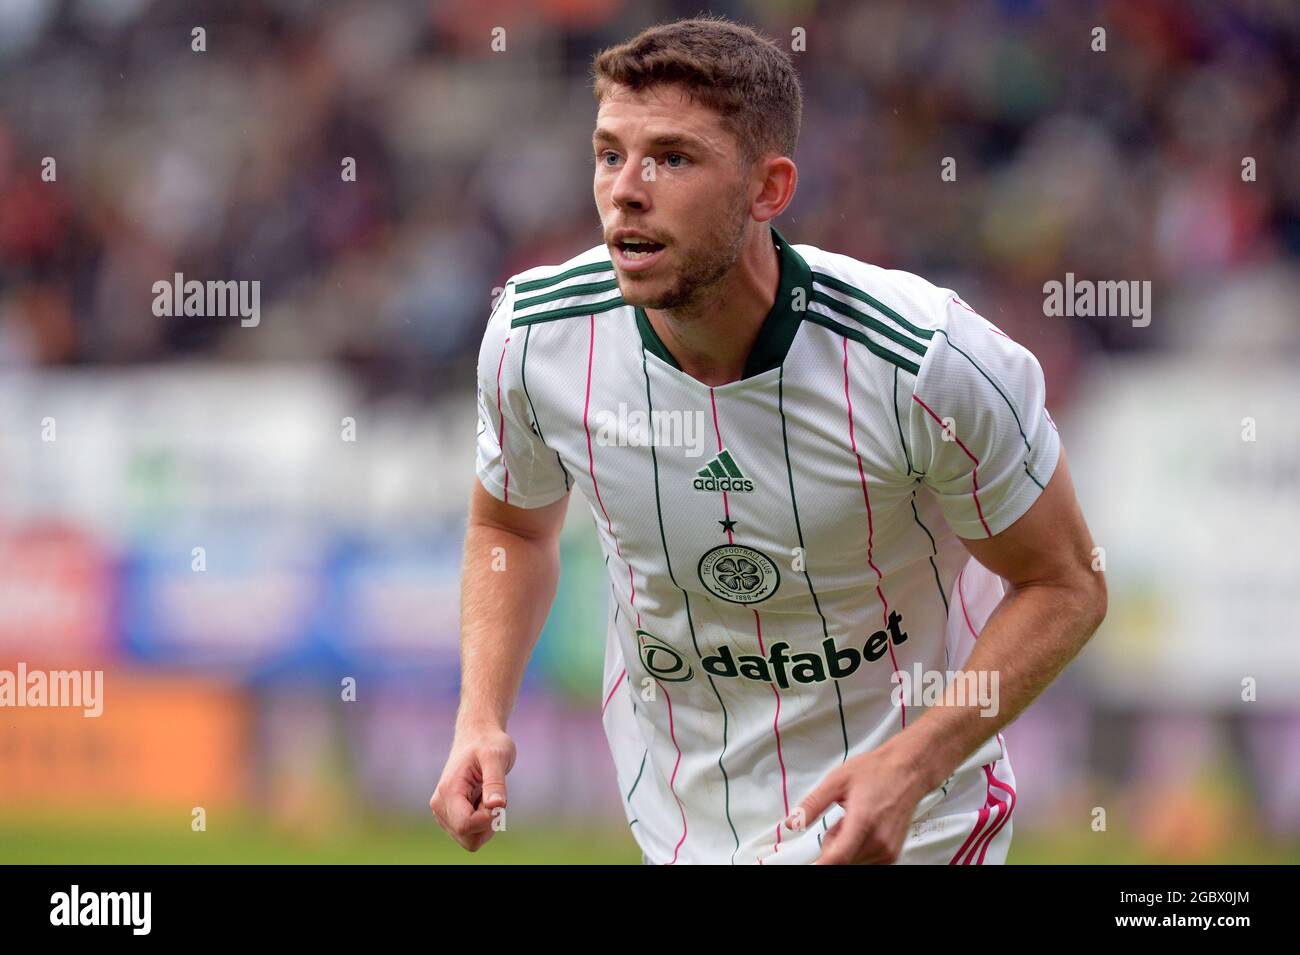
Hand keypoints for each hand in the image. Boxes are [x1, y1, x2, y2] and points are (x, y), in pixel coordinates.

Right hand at [429, 724, 515, 851]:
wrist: (477, 737)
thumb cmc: (488, 743)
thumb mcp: (497, 756)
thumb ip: (495, 781)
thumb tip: (497, 805)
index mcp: (449, 791)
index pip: (465, 825)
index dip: (487, 819)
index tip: (497, 799)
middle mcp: (440, 805)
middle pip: (467, 838)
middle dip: (487, 823)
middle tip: (492, 795)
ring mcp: (443, 812)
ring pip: (469, 840)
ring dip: (485, 823)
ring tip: (487, 796)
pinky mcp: (450, 816)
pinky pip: (470, 835)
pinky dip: (483, 823)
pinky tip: (483, 800)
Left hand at [787, 743, 930, 864]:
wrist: (907, 770)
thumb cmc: (877, 772)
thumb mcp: (837, 781)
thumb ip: (812, 804)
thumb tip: (792, 823)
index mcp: (863, 822)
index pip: (838, 858)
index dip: (821, 864)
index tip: (811, 864)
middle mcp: (879, 842)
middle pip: (842, 861)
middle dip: (832, 846)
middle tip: (840, 821)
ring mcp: (888, 851)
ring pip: (852, 863)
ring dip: (844, 848)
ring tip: (854, 821)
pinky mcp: (892, 855)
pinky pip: (865, 861)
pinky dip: (857, 849)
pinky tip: (863, 829)